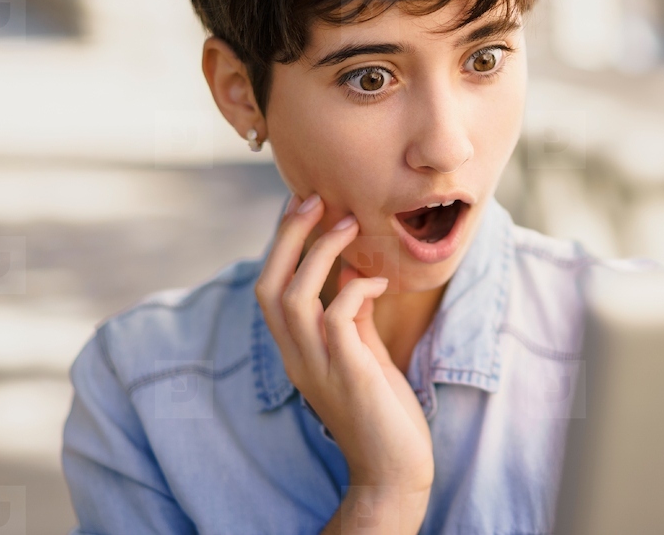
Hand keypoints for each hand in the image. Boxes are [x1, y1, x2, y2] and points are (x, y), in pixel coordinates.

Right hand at [255, 193, 434, 520]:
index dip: (282, 244)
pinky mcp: (346, 371)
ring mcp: (317, 364)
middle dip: (288, 236)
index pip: (270, 287)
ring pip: (294, 296)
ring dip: (320, 253)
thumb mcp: (361, 352)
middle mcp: (296, 355)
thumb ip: (351, 316)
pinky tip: (375, 280)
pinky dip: (354, 289)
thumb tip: (352, 274)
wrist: (394, 467)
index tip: (303, 204)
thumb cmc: (382, 409)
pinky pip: (337, 316)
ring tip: (348, 223)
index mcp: (296, 349)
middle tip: (314, 197)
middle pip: (269, 284)